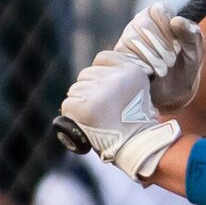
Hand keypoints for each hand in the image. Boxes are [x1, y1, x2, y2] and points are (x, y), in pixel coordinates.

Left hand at [59, 60, 182, 182]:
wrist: (137, 145)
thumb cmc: (135, 122)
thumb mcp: (137, 90)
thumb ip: (119, 77)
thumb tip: (98, 74)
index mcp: (131, 70)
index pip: (102, 58)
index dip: (101, 74)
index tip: (109, 92)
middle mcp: (115, 77)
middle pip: (85, 74)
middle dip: (90, 90)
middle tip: (106, 110)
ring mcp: (99, 91)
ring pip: (75, 90)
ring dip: (82, 103)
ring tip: (99, 118)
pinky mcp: (84, 105)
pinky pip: (68, 105)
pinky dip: (74, 116)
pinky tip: (89, 123)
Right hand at [109, 4, 205, 113]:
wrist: (172, 92)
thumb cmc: (186, 67)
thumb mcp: (195, 52)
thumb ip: (191, 35)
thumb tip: (177, 21)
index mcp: (162, 15)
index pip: (159, 10)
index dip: (167, 29)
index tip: (177, 46)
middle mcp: (142, 21)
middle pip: (144, 24)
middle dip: (161, 46)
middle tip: (171, 61)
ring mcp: (128, 35)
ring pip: (132, 38)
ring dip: (151, 57)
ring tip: (163, 69)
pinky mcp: (120, 51)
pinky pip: (123, 53)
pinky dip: (139, 64)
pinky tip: (149, 72)